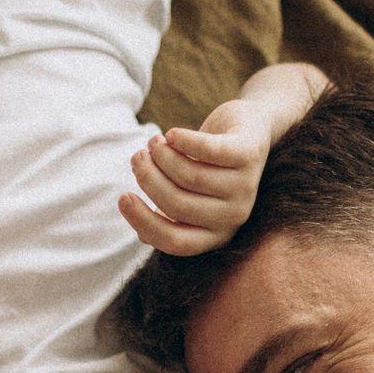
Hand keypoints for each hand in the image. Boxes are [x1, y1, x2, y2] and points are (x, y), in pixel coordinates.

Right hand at [119, 100, 273, 256]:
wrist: (250, 132)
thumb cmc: (207, 168)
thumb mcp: (186, 196)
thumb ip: (166, 214)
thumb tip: (142, 230)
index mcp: (215, 235)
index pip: (174, 241)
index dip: (143, 221)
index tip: (123, 197)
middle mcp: (233, 217)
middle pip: (177, 203)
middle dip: (148, 177)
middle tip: (138, 157)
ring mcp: (245, 187)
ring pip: (189, 175)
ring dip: (162, 154)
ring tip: (154, 142)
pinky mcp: (249, 155)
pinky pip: (207, 150)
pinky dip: (181, 140)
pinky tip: (171, 134)